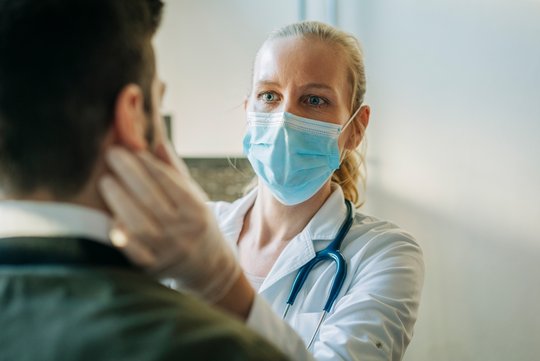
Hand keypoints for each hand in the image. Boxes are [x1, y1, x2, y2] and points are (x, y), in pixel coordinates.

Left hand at [98, 144, 241, 302]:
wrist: (208, 266)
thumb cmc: (195, 222)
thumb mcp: (193, 195)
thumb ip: (173, 170)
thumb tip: (153, 140)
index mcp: (195, 210)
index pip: (169, 182)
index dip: (147, 163)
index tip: (129, 147)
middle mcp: (183, 230)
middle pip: (151, 199)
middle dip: (129, 173)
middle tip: (112, 154)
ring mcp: (166, 250)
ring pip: (139, 224)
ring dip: (119, 200)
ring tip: (105, 181)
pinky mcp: (151, 268)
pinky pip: (132, 251)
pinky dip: (120, 233)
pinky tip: (109, 216)